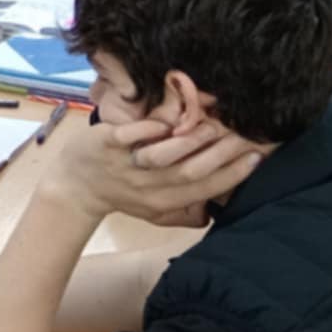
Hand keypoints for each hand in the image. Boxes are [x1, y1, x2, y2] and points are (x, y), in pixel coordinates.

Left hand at [54, 117, 263, 227]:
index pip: (207, 189)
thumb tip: (216, 213)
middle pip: (194, 171)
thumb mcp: (154, 211)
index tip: (257, 155)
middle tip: (245, 131)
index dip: (235, 173)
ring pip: (168, 153)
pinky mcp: (106, 144)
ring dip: (192, 136)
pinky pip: (133, 134)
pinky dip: (151, 125)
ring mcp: (127, 165)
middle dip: (223, 151)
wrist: (74, 188)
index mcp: (164, 202)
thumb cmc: (120, 195)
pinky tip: (169, 118)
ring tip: (213, 121)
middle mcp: (149, 187)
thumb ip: (184, 212)